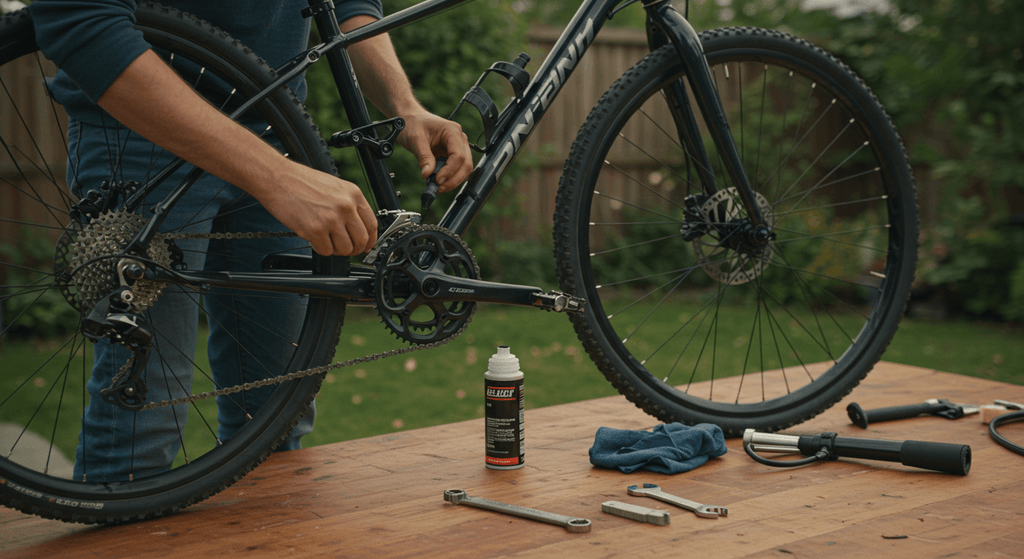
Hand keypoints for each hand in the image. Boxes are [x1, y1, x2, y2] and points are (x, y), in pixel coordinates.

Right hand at [259, 161, 377, 256]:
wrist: (278, 177)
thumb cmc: (301, 181)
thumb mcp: (335, 186)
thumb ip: (349, 205)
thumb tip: (358, 226)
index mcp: (353, 194)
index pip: (372, 225)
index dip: (370, 240)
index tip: (366, 245)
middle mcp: (345, 206)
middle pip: (361, 240)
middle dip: (355, 249)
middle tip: (346, 249)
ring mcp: (331, 219)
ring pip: (345, 249)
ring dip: (336, 250)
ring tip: (327, 241)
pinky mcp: (315, 230)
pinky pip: (326, 251)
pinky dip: (321, 249)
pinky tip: (315, 239)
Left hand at [397, 111, 471, 192]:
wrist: (411, 119)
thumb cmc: (413, 124)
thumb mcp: (415, 139)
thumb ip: (423, 156)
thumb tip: (428, 175)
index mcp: (452, 131)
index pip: (458, 155)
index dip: (450, 171)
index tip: (437, 180)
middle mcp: (459, 139)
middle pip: (466, 164)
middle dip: (454, 179)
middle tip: (438, 188)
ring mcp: (458, 147)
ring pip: (464, 169)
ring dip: (453, 181)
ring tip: (437, 187)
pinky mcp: (453, 154)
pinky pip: (457, 169)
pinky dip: (450, 178)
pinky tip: (439, 182)